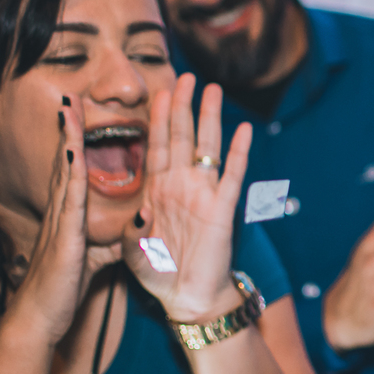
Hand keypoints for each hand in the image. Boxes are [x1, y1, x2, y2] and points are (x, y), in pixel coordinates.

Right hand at [8, 97, 115, 346]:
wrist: (40, 317)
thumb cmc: (63, 287)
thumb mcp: (98, 258)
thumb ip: (118, 240)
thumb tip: (136, 225)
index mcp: (69, 216)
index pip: (74, 173)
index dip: (76, 144)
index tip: (79, 116)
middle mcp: (61, 213)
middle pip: (65, 162)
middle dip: (67, 129)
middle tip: (69, 97)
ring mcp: (59, 222)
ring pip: (64, 172)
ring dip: (66, 139)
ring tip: (69, 109)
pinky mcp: (63, 237)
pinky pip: (69, 201)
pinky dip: (70, 175)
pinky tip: (72, 154)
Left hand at [122, 74, 250, 322]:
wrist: (186, 297)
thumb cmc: (158, 273)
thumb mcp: (132, 251)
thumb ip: (130, 230)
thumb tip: (139, 211)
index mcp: (157, 191)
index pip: (156, 145)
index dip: (157, 118)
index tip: (158, 91)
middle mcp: (181, 185)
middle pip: (181, 136)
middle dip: (182, 105)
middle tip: (186, 76)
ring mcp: (204, 194)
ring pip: (207, 147)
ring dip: (209, 118)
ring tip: (211, 90)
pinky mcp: (223, 209)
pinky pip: (232, 176)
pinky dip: (238, 153)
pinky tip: (243, 130)